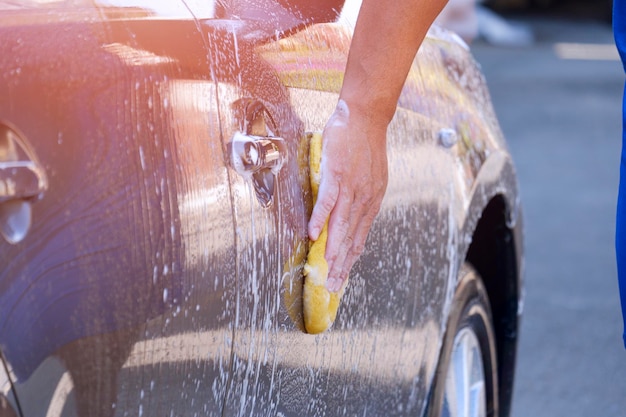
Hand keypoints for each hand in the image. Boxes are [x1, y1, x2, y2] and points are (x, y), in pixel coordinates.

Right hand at [308, 100, 388, 292]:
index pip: (359, 238)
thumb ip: (361, 198)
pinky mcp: (337, 175)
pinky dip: (320, 218)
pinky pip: (327, 201)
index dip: (350, 260)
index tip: (342, 278)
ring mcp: (351, 188)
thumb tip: (351, 215)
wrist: (365, 118)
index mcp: (371, 202)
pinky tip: (313, 235)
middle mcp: (364, 200)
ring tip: (326, 269)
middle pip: (351, 238)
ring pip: (341, 225)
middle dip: (342, 265)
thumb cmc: (363, 146)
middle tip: (333, 286)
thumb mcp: (370, 177)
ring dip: (333, 249)